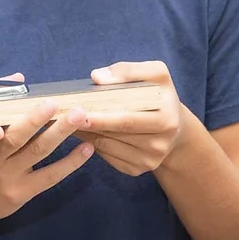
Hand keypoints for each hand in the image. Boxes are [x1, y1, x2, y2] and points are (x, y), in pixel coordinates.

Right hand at [0, 74, 93, 225]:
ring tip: (79, 117)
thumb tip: (18, 78)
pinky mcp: (22, 193)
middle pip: (15, 138)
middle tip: (56, 103)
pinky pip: (49, 177)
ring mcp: (8, 178)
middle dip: (36, 120)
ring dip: (59, 133)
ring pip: (36, 152)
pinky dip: (69, 163)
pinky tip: (86, 149)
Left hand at [76, 60, 186, 175]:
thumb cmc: (158, 94)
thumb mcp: (155, 74)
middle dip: (88, 125)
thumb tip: (98, 77)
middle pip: (115, 134)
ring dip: (84, 133)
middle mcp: (160, 145)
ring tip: (65, 120)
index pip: (128, 119)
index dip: (102, 116)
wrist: (174, 126)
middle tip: (64, 116)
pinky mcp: (136, 169)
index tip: (79, 111)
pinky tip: (79, 131)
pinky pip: (107, 156)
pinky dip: (89, 144)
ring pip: (107, 146)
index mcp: (166, 120)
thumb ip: (128, 71)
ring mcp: (148, 161)